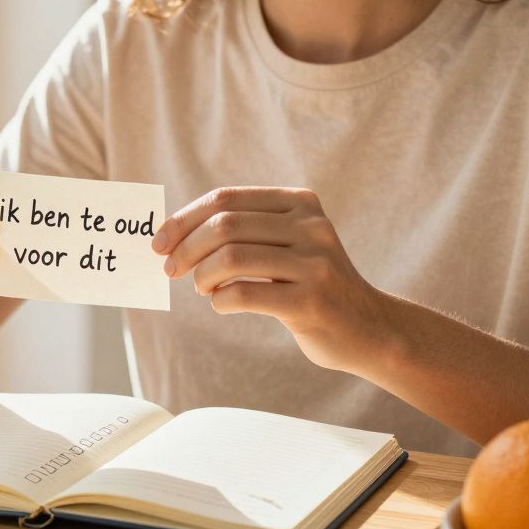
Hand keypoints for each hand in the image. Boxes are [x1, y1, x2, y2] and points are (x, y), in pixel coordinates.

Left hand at [153, 187, 389, 372]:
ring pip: (231, 258)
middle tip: (171, 270)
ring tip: (202, 288)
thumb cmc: (312, 286)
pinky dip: (221, 300)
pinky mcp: (311, 301)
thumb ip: (244, 232)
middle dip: (186, 248)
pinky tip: (223, 304)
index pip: (226, 199)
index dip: (184, 219)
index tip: (159, 243)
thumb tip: (173, 235)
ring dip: (202, 276)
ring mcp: (315, 263)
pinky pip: (245, 294)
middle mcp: (311, 226)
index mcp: (300, 203)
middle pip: (225, 225)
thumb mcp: (288, 245)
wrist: (369, 329)